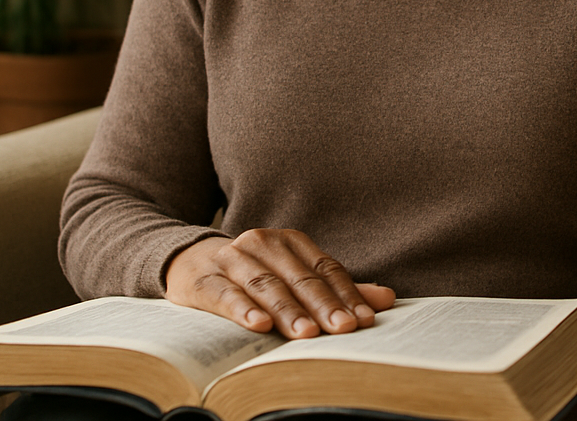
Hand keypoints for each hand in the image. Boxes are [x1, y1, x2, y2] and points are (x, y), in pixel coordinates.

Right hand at [166, 229, 395, 338]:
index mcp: (290, 241)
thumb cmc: (254, 274)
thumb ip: (337, 289)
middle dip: (323, 305)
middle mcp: (263, 244)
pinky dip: (243, 309)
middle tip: (343, 329)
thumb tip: (386, 299)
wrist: (190, 260)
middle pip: (299, 278)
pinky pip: (225, 295)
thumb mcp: (295, 276)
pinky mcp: (203, 279)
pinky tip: (259, 325)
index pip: (325, 268)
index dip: (346, 294)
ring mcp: (232, 259)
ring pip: (265, 286)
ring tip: (306, 333)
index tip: (365, 320)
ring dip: (288, 310)